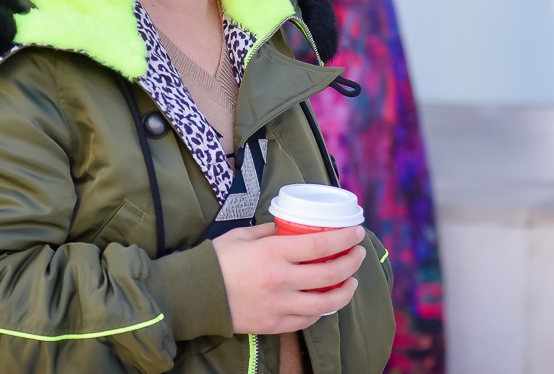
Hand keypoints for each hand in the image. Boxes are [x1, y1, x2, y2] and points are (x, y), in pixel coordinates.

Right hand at [211, 223, 366, 334]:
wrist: (194, 295)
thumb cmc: (217, 260)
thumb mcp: (243, 235)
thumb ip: (270, 231)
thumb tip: (289, 228)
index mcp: (273, 253)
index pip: (321, 246)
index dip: (345, 239)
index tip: (358, 232)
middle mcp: (280, 280)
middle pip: (330, 274)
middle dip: (352, 262)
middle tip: (359, 254)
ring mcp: (279, 305)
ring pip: (325, 304)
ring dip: (345, 292)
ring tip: (351, 282)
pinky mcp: (274, 324)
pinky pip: (307, 320)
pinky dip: (322, 311)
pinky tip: (327, 302)